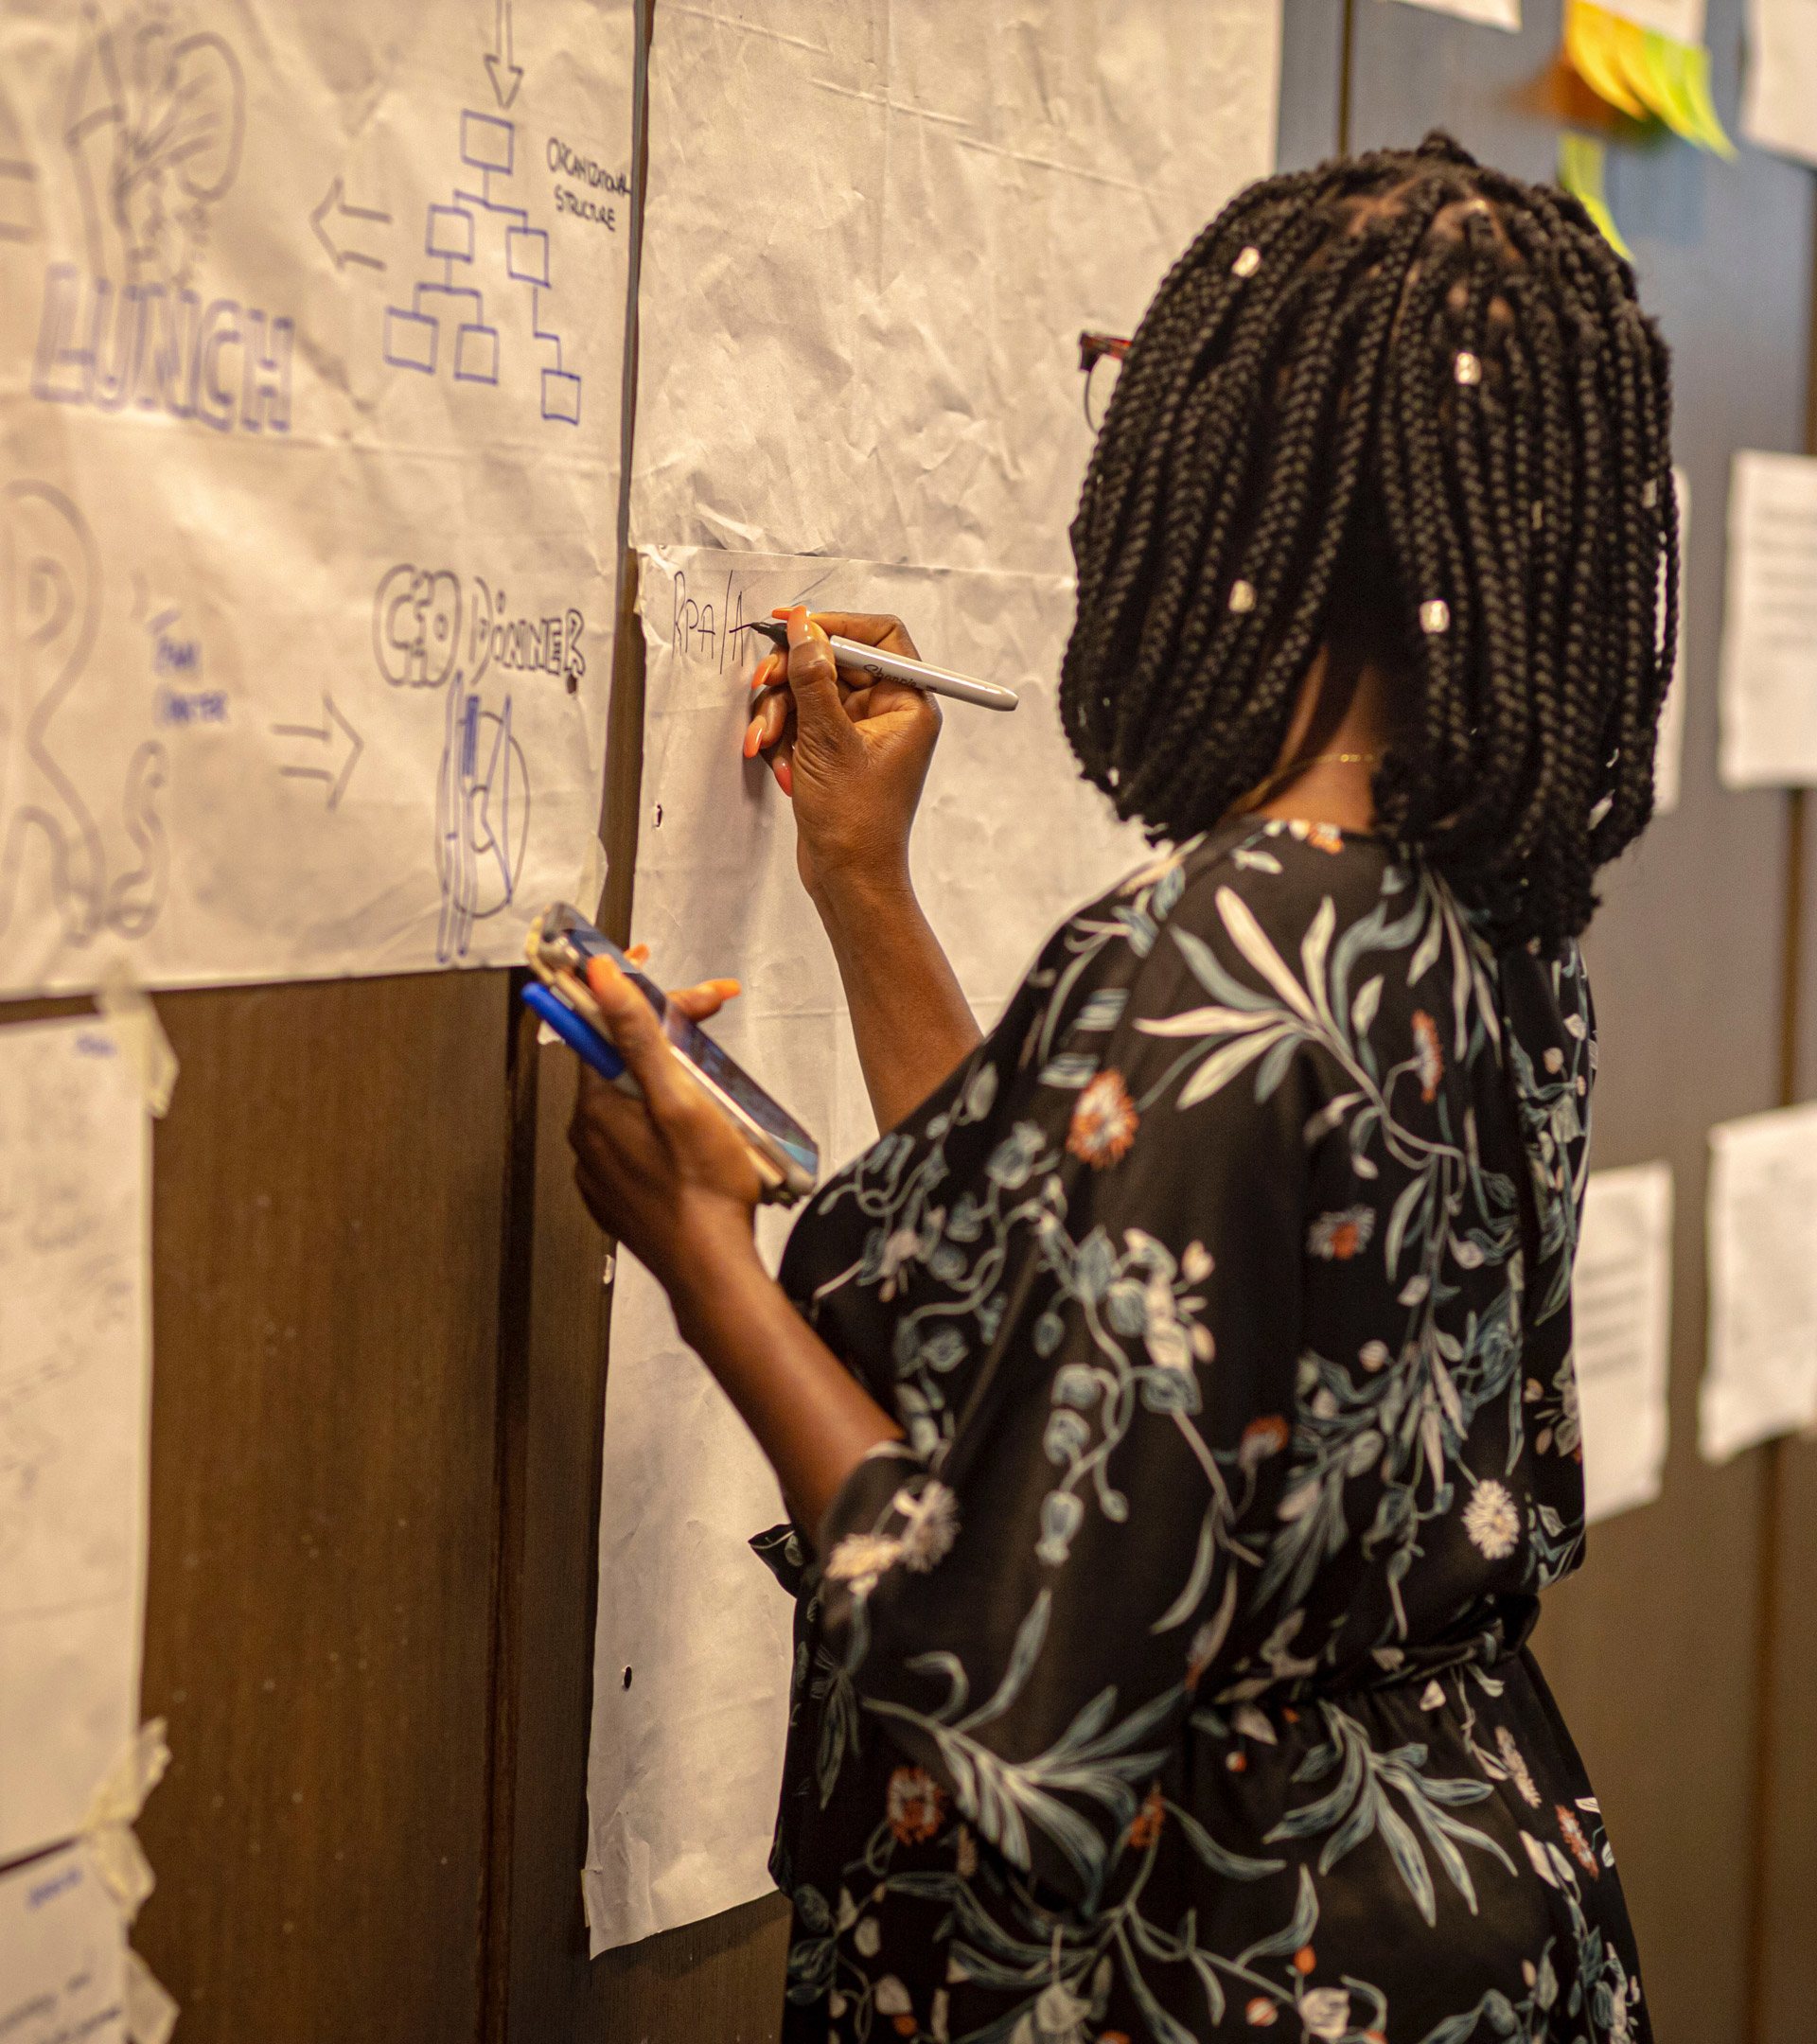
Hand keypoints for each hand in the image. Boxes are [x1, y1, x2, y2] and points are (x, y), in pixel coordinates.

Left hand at [567, 954, 764, 1294]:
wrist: (712, 1271)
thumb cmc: (704, 1192)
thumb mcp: (680, 1098)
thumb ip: (637, 1034)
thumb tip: (601, 979)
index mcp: (596, 1107)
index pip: (599, 1026)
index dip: (629, 991)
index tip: (648, 965)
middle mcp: (588, 1136)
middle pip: (618, 1061)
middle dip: (662, 1035)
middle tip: (708, 1017)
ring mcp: (601, 1168)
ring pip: (628, 1101)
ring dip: (667, 1081)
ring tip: (713, 1084)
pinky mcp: (619, 1194)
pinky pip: (634, 1141)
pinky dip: (662, 1125)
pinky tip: (696, 1133)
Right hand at [742, 607, 939, 907]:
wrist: (849, 880)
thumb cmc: (855, 821)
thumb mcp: (827, 740)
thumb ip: (813, 676)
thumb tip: (804, 626)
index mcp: (908, 703)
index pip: (878, 636)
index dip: (833, 624)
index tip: (791, 622)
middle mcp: (889, 712)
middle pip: (833, 662)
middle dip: (791, 678)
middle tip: (763, 686)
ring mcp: (860, 732)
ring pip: (809, 693)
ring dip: (779, 715)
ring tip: (764, 745)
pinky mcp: (835, 752)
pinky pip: (802, 723)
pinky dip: (784, 739)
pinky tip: (780, 767)